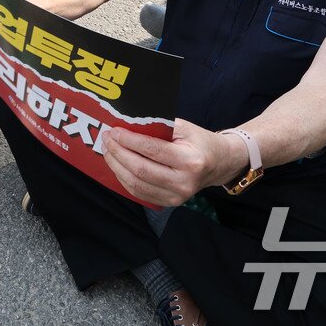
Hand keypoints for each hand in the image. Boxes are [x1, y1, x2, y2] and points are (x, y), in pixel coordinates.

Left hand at [103, 121, 247, 207]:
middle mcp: (183, 182)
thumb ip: (159, 125)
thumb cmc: (200, 142)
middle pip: (140, 170)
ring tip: (107, 150)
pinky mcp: (169, 202)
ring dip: (116, 166)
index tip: (115, 131)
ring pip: (136, 184)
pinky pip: (139, 193)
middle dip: (118, 153)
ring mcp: (176, 196)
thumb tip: (128, 123)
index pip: (152, 150)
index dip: (129, 141)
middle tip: (107, 139)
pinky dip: (123, 178)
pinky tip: (117, 165)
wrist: (219, 163)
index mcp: (190, 161)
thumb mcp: (185, 127)